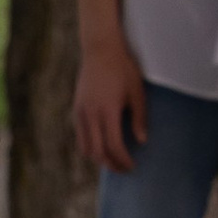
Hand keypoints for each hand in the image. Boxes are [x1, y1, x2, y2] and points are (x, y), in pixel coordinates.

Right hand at [70, 30, 146, 171]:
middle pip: (98, 152)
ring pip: (85, 147)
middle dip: (111, 164)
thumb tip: (142, 141)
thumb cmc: (122, 68)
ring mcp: (80, 111)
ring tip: (113, 160)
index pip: (113, 146)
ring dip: (99, 158)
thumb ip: (139, 118)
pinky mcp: (76, 108)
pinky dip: (90, 146)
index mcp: (107, 111)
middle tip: (124, 169)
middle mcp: (90, 114)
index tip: (132, 166)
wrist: (99, 48)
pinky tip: (102, 144)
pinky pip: (80, 136)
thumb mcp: (137, 92)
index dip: (123, 160)